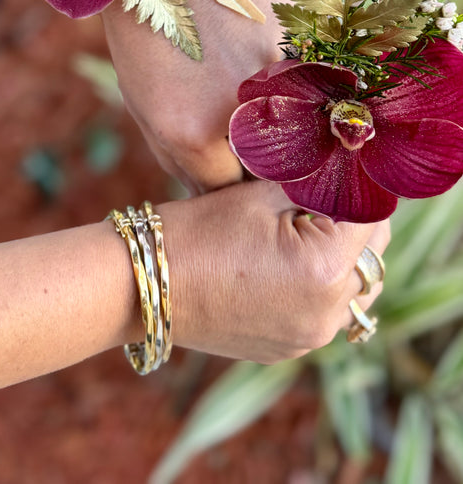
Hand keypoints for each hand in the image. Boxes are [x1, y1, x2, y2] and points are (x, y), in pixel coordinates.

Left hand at [102, 0, 285, 193]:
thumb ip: (183, 159)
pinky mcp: (298, 38)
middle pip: (268, 168)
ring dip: (286, 124)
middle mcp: (239, 110)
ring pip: (297, 127)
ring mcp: (274, 73)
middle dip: (260, 164)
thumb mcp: (146, 105)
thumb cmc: (145, 32)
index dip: (228, 187)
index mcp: (190, 134)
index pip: (228, 192)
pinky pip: (308, 83)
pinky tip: (270, 63)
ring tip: (257, 99)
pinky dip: (298, 84)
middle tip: (247, 141)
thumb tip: (216, 195)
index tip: (228, 174)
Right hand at [160, 180, 390, 363]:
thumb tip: (348, 167)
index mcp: (324, 270)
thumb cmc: (197, 232)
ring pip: (354, 288)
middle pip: (372, 258)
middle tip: (325, 192)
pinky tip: (286, 258)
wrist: (143, 286)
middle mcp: (326, 315)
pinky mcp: (288, 349)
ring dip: (343, 256)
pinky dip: (319, 284)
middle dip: (356, 222)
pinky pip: (325, 311)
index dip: (359, 188)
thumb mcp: (261, 194)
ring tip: (306, 226)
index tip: (342, 169)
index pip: (374, 218)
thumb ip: (315, 181)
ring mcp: (307, 339)